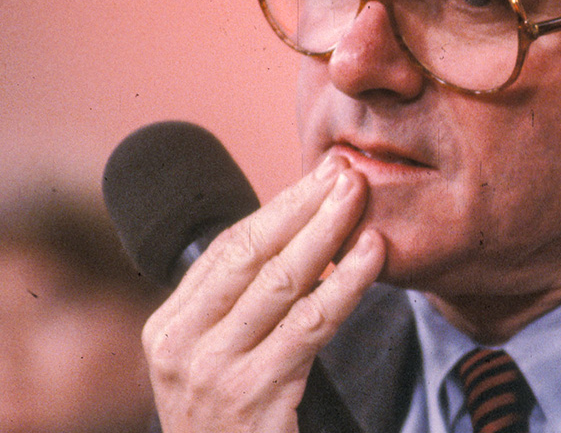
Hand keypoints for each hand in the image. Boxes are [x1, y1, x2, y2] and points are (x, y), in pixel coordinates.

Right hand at [142, 156, 385, 432]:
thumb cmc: (232, 422)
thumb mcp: (216, 359)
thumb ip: (240, 306)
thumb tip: (297, 232)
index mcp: (170, 326)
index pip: (229, 248)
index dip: (280, 206)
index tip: (320, 176)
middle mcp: (182, 343)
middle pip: (252, 253)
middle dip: (303, 204)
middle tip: (345, 170)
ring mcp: (215, 369)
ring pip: (283, 280)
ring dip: (328, 230)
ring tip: (361, 196)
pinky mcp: (255, 392)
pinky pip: (312, 323)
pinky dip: (347, 281)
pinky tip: (372, 254)